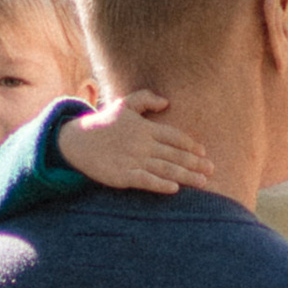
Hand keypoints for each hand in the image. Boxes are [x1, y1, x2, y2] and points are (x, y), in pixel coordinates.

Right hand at [57, 92, 212, 194]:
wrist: (76, 141)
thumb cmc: (102, 123)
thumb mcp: (124, 104)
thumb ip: (146, 99)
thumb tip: (167, 102)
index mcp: (145, 127)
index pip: (174, 136)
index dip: (190, 145)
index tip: (203, 153)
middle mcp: (142, 144)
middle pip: (175, 154)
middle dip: (195, 163)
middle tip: (212, 170)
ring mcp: (133, 160)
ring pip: (165, 168)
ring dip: (186, 176)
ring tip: (202, 182)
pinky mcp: (122, 175)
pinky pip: (146, 181)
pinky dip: (160, 184)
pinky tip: (174, 189)